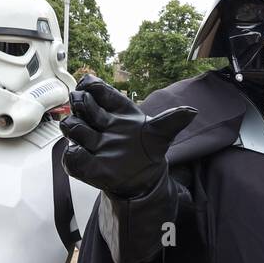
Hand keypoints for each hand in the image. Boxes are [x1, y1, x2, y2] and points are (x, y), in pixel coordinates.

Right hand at [60, 75, 196, 197]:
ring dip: (77, 126)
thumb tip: (192, 111)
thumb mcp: (161, 134)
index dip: (91, 84)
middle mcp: (99, 123)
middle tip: (84, 101)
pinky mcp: (85, 164)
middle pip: (80, 104)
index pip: (96, 88)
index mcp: (115, 109)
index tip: (89, 84)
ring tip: (89, 134)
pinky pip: (71, 157)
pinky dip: (74, 155)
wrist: (143, 178)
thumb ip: (171, 121)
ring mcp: (89, 142)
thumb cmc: (147, 149)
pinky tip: (82, 153)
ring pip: (72, 126)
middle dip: (81, 101)